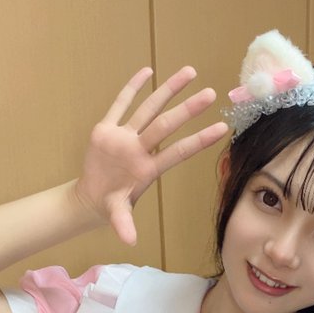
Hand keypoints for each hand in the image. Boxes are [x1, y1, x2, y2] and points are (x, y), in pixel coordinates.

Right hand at [72, 66, 228, 246]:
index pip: (178, 152)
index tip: (221, 129)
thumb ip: (124, 223)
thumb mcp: (117, 214)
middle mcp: (139, 149)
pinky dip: (132, 88)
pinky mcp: (106, 129)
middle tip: (212, 93)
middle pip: (166, 125)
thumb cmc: (111, 205)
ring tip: (190, 71)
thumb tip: (130, 241)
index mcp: (146, 169)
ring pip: (149, 108)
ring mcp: (124, 137)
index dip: (199, 141)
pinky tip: (148, 71)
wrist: (92, 197)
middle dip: (188, 109)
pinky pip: (120, 104)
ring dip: (168, 90)